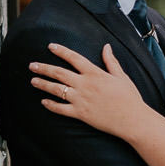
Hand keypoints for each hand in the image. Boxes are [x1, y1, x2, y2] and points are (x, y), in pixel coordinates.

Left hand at [29, 43, 148, 137]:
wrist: (132, 119)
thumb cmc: (129, 98)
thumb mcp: (121, 76)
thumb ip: (110, 61)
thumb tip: (106, 46)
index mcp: (95, 73)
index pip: (74, 58)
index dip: (61, 51)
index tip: (50, 46)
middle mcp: (85, 84)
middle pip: (59, 73)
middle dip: (44, 68)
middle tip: (32, 65)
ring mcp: (81, 99)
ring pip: (56, 90)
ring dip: (43, 84)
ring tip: (33, 81)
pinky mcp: (80, 113)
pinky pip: (61, 109)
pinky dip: (51, 105)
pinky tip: (43, 101)